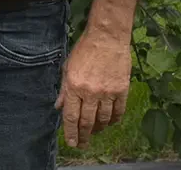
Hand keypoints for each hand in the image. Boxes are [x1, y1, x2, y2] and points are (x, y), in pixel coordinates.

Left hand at [55, 30, 131, 147]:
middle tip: (82, 144)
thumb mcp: (68, 67)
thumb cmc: (85, 49)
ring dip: (99, 129)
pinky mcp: (121, 90)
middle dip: (84, 136)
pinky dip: (114, 120)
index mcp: (74, 86)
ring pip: (103, 119)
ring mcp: (107, 92)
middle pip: (87, 122)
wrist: (107, 37)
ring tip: (95, 132)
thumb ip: (64, 90)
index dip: (70, 133)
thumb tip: (59, 107)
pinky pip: (118, 111)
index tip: (71, 142)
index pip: (71, 117)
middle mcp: (90, 92)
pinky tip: (110, 122)